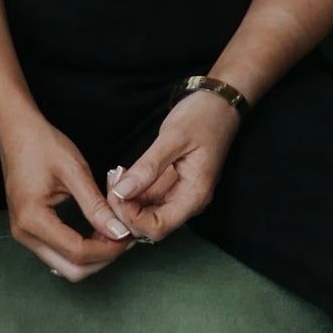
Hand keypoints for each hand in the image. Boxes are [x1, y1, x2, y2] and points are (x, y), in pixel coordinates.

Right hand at [0, 112, 140, 282]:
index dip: (108, 250)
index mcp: (32, 219)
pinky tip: (97, 232)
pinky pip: (59, 254)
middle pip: (71, 270)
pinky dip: (81, 251)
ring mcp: (24, 234)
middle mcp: (24, 233)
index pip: (77, 252)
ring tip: (113, 234)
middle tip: (123, 238)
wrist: (17, 131)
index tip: (128, 235)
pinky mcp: (29, 231)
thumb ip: (96, 205)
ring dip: (93, 257)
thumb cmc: (42, 145)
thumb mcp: (74, 171)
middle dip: (102, 259)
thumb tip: (118, 231)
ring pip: (66, 266)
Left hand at [101, 88, 242, 244]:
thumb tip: (122, 192)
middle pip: (149, 226)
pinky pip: (147, 200)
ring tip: (115, 176)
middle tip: (112, 181)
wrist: (219, 104)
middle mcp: (188, 202)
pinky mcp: (171, 186)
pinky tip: (122, 176)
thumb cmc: (202, 117)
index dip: (132, 218)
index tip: (117, 192)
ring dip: (125, 203)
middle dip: (125, 211)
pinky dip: (130, 193)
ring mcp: (179, 195)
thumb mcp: (173, 138)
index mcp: (194, 195)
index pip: (158, 228)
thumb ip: (149, 167)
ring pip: (145, 215)